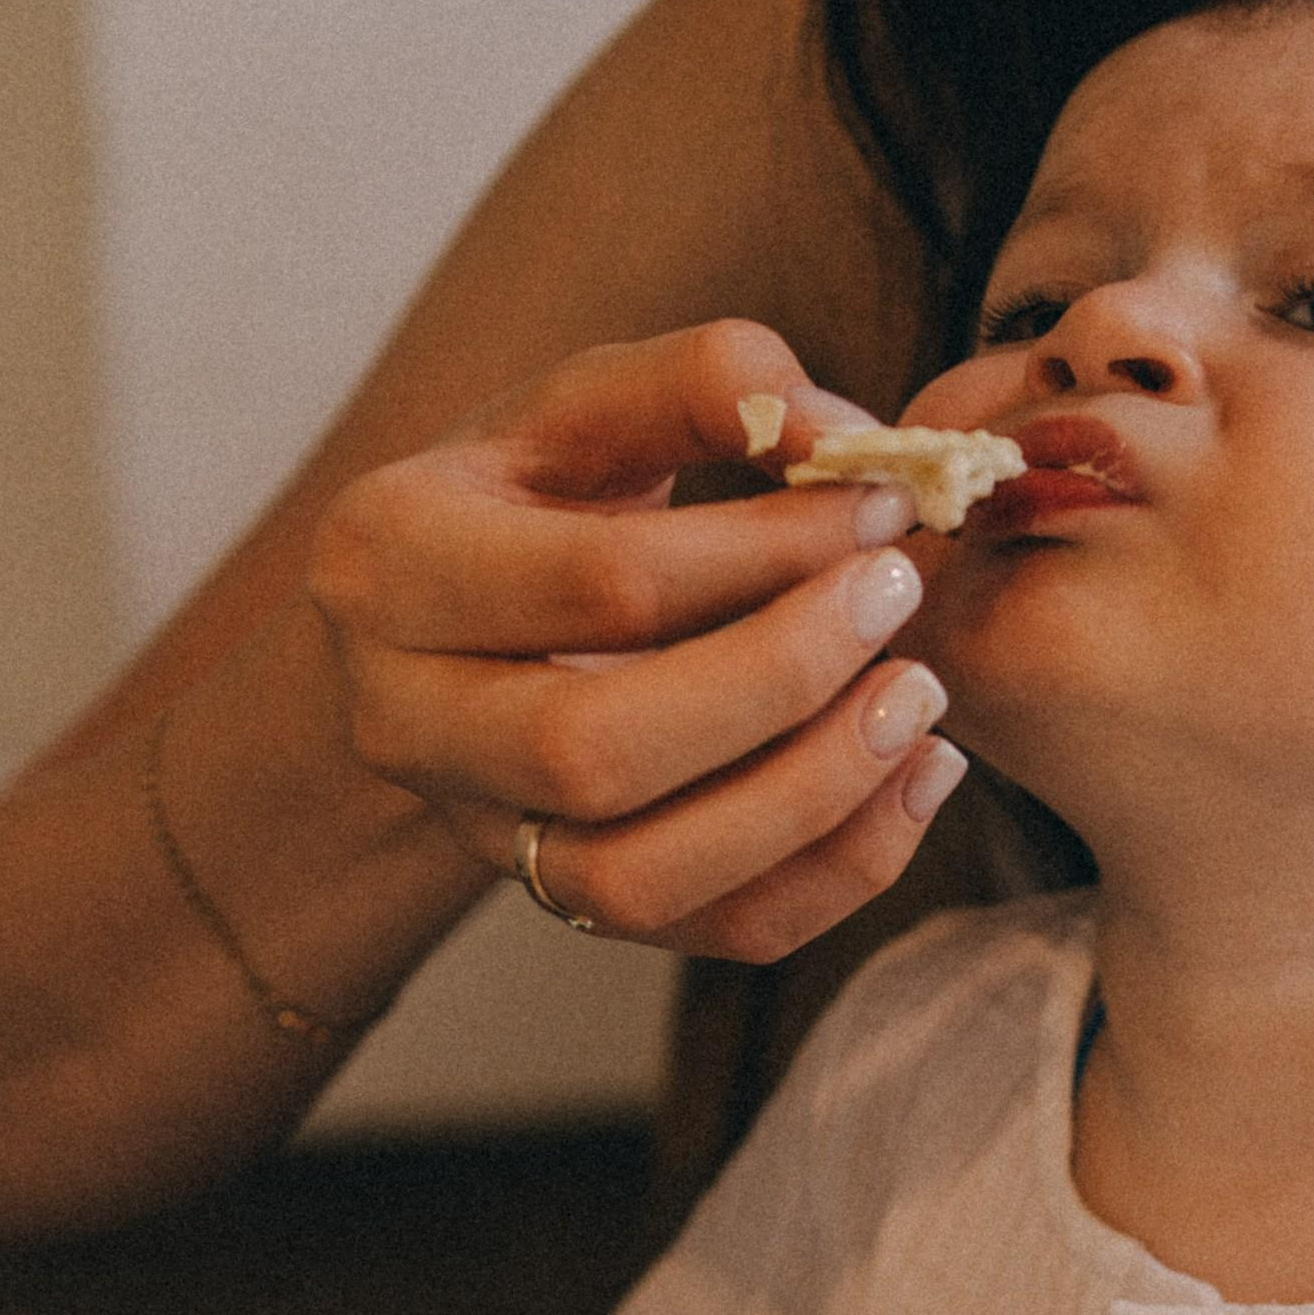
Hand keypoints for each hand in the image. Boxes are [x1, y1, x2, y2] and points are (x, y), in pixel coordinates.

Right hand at [307, 320, 966, 960]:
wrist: (465, 611)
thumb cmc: (543, 487)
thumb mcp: (592, 398)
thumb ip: (708, 382)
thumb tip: (846, 437)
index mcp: (391, 562)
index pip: (601, 581)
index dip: (766, 547)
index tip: (882, 503)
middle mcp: (404, 720)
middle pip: (593, 751)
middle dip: (780, 678)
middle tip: (902, 594)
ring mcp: (477, 832)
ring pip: (640, 877)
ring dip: (812, 798)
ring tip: (921, 698)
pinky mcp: (564, 901)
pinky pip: (710, 932)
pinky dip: (837, 872)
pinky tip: (918, 777)